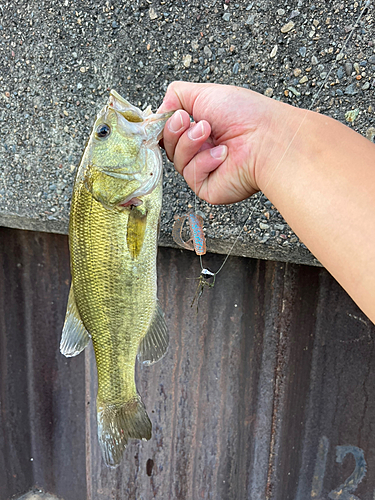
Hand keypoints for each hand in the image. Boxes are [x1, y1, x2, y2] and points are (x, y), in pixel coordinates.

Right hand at [158, 81, 299, 204]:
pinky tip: (222, 154)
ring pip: (176, 160)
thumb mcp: (205, 93)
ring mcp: (204, 170)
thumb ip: (175, 96)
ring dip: (189, 143)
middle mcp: (201, 150)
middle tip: (189, 120)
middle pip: (167, 145)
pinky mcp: (207, 187)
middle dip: (174, 130)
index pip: (169, 130)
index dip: (164, 124)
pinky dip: (204, 161)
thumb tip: (158, 112)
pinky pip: (190, 174)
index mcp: (201, 128)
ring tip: (209, 132)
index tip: (171, 115)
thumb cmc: (245, 115)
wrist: (267, 138)